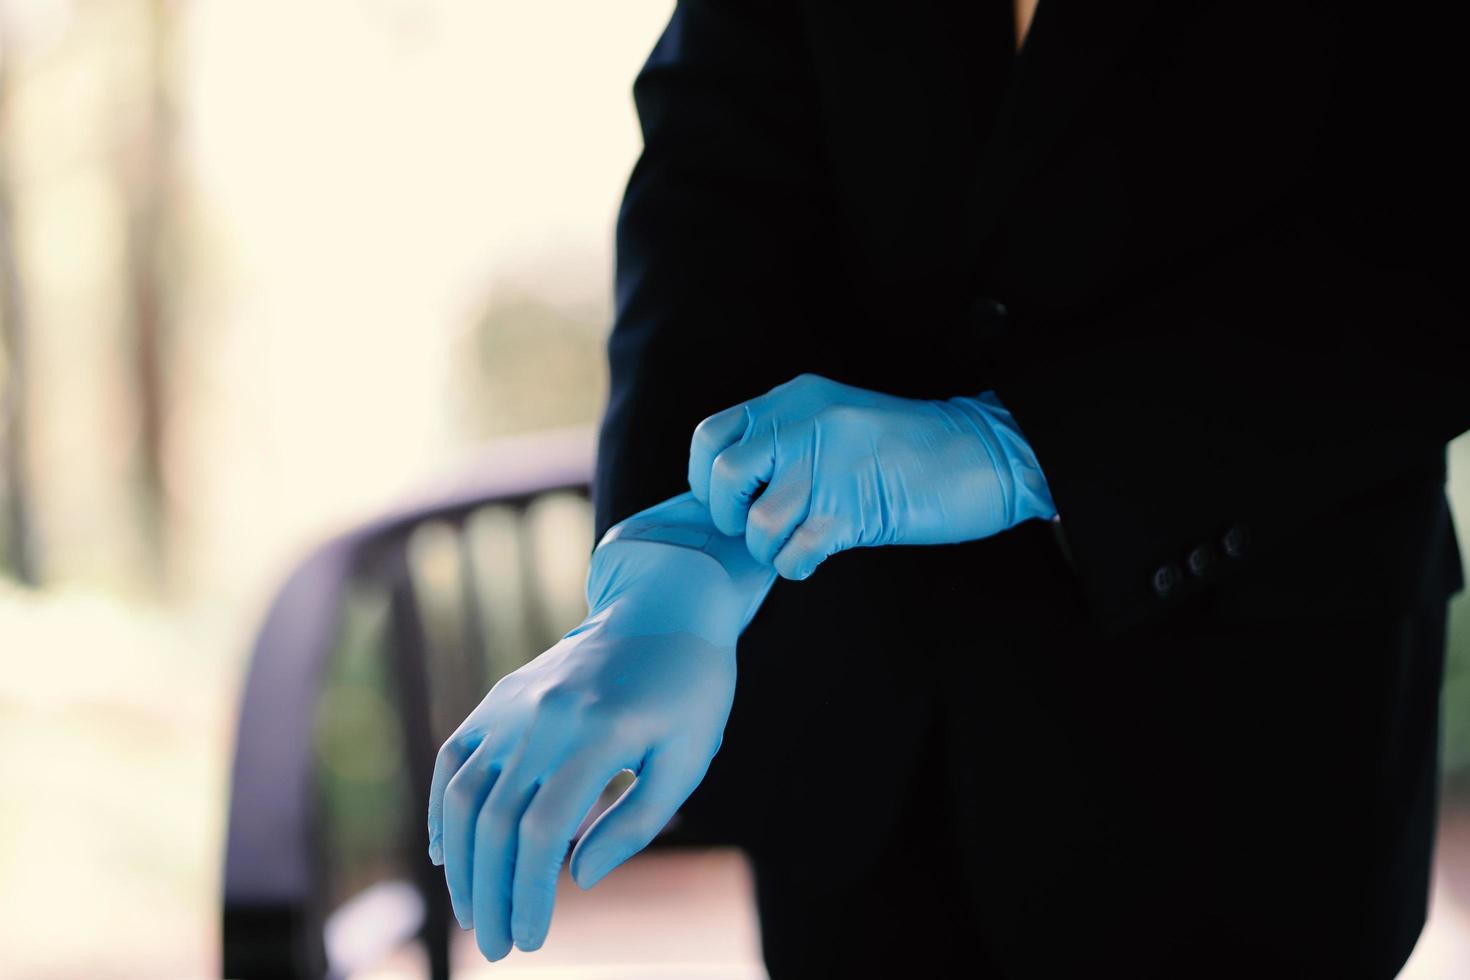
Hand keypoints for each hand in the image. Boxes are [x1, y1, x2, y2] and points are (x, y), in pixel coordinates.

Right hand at [426, 493, 773, 960]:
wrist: (664, 608)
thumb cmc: (689, 691)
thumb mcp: (686, 758)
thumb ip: (635, 822)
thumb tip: (575, 876)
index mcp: (599, 731)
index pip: (544, 830)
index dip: (528, 892)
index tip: (530, 940)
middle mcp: (545, 716)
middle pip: (494, 820)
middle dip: (489, 893)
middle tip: (496, 948)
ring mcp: (515, 704)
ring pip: (463, 794)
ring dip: (461, 863)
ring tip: (472, 913)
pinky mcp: (501, 698)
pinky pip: (454, 758)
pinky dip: (442, 809)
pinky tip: (447, 854)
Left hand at [687, 373, 1053, 578]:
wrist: (981, 454)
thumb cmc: (909, 446)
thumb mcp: (837, 420)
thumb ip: (786, 439)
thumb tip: (734, 488)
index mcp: (796, 400)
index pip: (713, 435)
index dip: (706, 478)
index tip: (729, 499)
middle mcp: (805, 427)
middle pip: (726, 477)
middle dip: (730, 515)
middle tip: (756, 527)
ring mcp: (830, 467)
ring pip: (758, 521)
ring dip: (766, 547)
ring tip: (792, 545)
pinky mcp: (855, 509)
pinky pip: (796, 551)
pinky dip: (795, 565)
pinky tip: (814, 558)